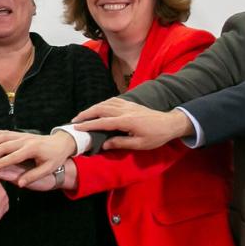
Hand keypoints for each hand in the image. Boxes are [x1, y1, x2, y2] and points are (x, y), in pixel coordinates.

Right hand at [0, 130, 76, 186]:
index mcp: (32, 149)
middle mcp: (24, 140)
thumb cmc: (55, 157)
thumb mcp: (48, 168)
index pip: (14, 156)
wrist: (60, 142)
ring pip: (0, 136)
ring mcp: (20, 135)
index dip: (1, 162)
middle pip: (3, 145)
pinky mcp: (17, 133)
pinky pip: (2, 132)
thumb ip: (33, 175)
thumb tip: (20, 183)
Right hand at [71, 98, 193, 150]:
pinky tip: (99, 107)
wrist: (170, 123)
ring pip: (106, 103)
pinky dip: (103, 103)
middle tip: (74, 120)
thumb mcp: (139, 144)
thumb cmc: (156, 136)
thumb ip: (121, 143)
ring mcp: (128, 105)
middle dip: (86, 114)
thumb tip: (105, 144)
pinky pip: (113, 100)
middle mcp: (125, 111)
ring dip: (93, 108)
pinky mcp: (131, 103)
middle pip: (101, 109)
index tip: (77, 127)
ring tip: (83, 114)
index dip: (89, 124)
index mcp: (127, 121)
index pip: (103, 122)